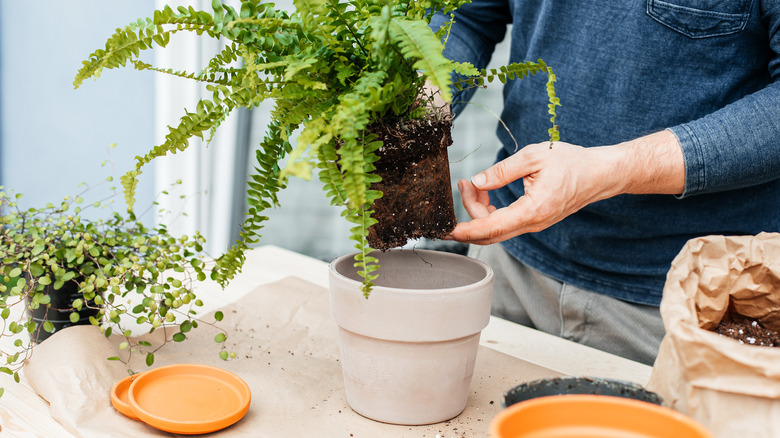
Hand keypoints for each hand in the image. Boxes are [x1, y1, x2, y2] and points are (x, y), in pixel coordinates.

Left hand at [448, 130, 684, 244]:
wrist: (599, 173)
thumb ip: (503, 170)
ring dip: (478, 210)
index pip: (491, 227)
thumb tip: (477, 180)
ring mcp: (533, 224)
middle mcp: (532, 223)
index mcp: (533, 210)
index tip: (447, 229)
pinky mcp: (533, 220)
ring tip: (471, 183)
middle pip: (489, 233)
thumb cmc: (571, 162)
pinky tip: (485, 191)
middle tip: (460, 186)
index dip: (466, 230)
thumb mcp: (534, 156)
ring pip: (496, 229)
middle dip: (467, 216)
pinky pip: (505, 223)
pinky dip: (489, 211)